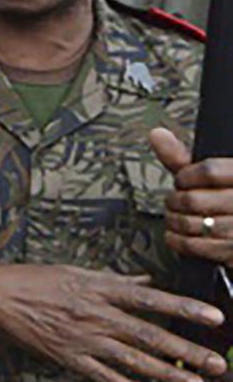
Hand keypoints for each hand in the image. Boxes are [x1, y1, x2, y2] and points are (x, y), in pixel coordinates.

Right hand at [0, 262, 224, 381]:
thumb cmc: (32, 279)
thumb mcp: (76, 271)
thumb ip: (114, 280)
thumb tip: (145, 281)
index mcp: (100, 289)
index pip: (152, 299)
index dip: (184, 309)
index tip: (214, 318)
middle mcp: (96, 315)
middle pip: (150, 336)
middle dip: (186, 352)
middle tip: (216, 364)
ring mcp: (82, 339)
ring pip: (132, 361)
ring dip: (166, 375)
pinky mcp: (67, 357)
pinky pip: (103, 377)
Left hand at [152, 128, 232, 267]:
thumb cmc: (225, 201)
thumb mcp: (212, 177)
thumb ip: (184, 159)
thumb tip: (156, 135)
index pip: (209, 171)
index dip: (186, 176)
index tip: (181, 181)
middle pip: (194, 199)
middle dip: (175, 201)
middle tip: (173, 202)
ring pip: (192, 223)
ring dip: (174, 222)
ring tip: (174, 217)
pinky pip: (196, 246)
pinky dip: (177, 241)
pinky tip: (175, 236)